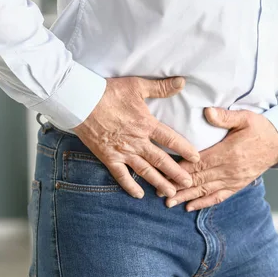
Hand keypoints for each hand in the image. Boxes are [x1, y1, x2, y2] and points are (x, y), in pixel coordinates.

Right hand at [73, 76, 199, 198]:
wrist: (81, 102)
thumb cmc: (109, 92)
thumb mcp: (137, 86)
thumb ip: (161, 87)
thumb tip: (182, 81)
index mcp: (146, 124)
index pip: (171, 140)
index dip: (185, 149)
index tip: (196, 158)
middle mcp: (137, 141)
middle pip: (161, 160)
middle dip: (176, 173)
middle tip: (189, 183)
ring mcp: (123, 152)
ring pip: (145, 171)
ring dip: (159, 183)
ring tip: (170, 193)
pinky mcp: (108, 157)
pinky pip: (121, 176)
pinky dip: (130, 186)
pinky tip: (139, 194)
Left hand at [162, 107, 277, 210]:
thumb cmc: (261, 128)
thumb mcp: (245, 117)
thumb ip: (225, 116)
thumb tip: (207, 111)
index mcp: (228, 152)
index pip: (199, 162)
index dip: (181, 169)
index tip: (165, 173)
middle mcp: (229, 169)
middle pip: (199, 179)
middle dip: (178, 186)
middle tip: (160, 192)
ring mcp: (233, 179)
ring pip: (206, 190)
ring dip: (187, 197)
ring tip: (169, 202)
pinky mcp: (237, 185)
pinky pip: (219, 197)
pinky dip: (204, 203)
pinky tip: (190, 207)